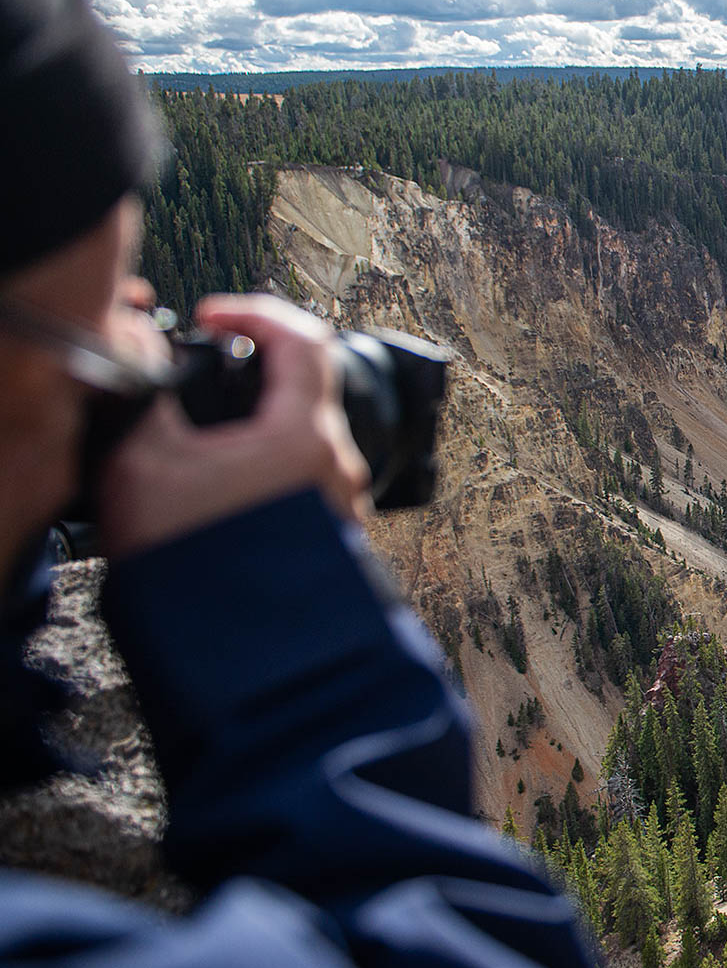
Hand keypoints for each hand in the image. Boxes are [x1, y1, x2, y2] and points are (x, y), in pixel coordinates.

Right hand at [97, 294, 371, 557]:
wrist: (226, 656)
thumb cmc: (190, 562)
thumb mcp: (143, 464)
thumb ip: (147, 396)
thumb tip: (146, 351)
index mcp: (304, 435)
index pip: (302, 338)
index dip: (255, 311)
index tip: (215, 315)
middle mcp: (338, 465)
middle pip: (306, 389)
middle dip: (255, 372)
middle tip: (211, 370)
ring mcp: (342, 504)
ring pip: (305, 439)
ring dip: (259, 426)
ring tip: (209, 438)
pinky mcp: (333, 536)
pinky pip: (305, 480)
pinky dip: (267, 467)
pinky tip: (225, 486)